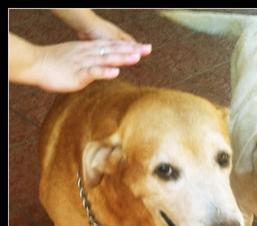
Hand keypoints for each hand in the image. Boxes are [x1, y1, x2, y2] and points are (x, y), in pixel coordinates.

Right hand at [33, 39, 150, 91]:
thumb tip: (100, 67)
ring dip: (121, 58)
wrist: (35, 63)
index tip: (142, 48)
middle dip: (131, 50)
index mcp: (88, 50)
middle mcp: (88, 54)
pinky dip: (104, 72)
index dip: (127, 47)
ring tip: (136, 58)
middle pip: (113, 50)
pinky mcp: (77, 73)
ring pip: (105, 59)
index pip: (111, 47)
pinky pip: (92, 72)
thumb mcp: (75, 60)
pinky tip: (115, 72)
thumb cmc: (54, 64)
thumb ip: (89, 63)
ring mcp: (83, 63)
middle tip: (147, 49)